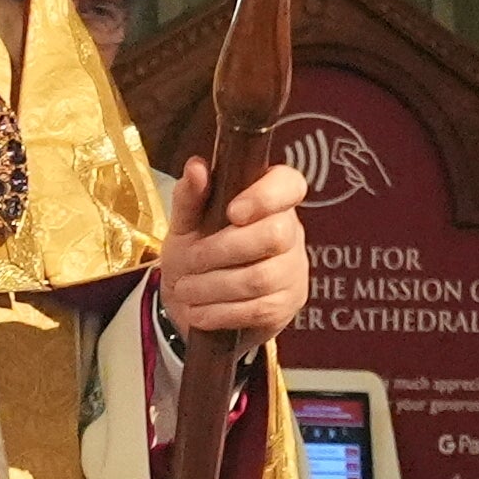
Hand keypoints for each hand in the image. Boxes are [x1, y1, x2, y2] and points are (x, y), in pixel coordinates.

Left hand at [157, 151, 310, 344]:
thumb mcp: (185, 223)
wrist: (195, 302)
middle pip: (274, 236)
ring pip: (261, 277)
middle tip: (190, 260)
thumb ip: (190, 196)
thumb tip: (196, 167)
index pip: (290, 184)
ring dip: (214, 286)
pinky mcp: (287, 304)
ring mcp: (292, 270)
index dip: (266, 196)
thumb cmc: (196, 252)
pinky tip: (198, 311)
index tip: (233, 212)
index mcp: (270, 200)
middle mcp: (290, 232)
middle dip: (222, 250)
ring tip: (186, 290)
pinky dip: (220, 312)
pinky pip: (257, 309)